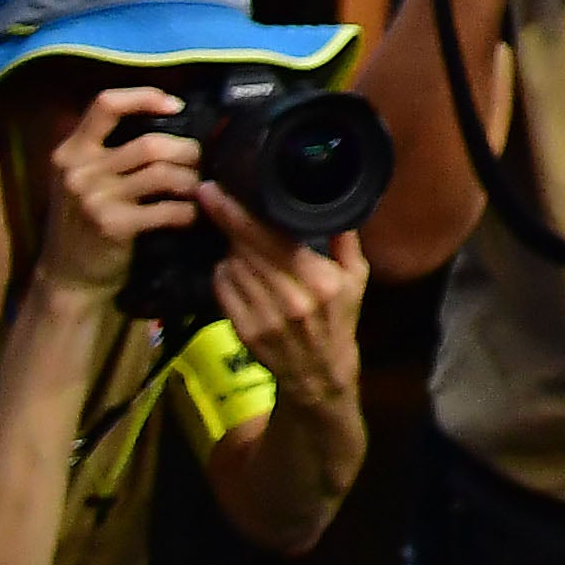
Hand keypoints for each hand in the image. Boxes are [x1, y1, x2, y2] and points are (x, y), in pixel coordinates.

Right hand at [37, 85, 201, 296]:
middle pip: (149, 144)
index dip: (144, 97)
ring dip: (190, 179)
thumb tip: (167, 120)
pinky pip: (167, 210)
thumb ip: (108, 151)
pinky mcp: (112, 226)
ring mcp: (95, 199)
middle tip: (201, 161)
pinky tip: (190, 215)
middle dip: (186, 151)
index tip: (175, 105)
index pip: (106, 104)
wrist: (67, 276)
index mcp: (70, 151)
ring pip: (163, 173)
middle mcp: (79, 171)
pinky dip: (187, 211)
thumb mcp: (81, 179)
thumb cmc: (83, 222)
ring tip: (197, 186)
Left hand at [204, 202, 367, 406]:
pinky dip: (224, 273)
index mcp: (320, 281)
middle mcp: (290, 298)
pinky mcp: (244, 330)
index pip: (272, 238)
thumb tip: (335, 199)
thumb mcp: (356, 278)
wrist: (318, 373)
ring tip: (235, 238)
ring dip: (229, 248)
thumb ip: (345, 240)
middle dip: (224, 219)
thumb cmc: (339, 318)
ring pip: (231, 266)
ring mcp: (264, 317)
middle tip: (208, 194)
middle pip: (246, 249)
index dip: (239, 214)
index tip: (215, 190)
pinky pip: (223, 289)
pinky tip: (234, 269)